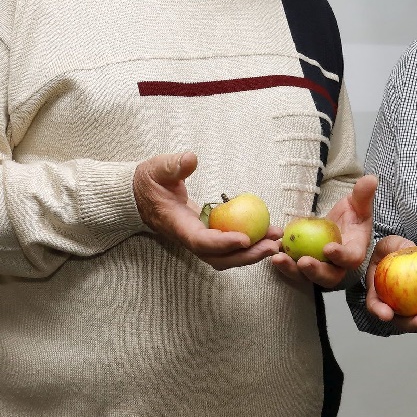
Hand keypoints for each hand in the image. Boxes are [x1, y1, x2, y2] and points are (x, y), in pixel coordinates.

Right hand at [132, 152, 279, 269]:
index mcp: (177, 225)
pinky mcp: (207, 235)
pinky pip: (229, 246)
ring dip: (251, 253)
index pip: (200, 241)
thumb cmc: (149, 181)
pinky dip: (248, 244)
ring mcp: (199, 239)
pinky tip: (267, 233)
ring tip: (275, 241)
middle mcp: (189, 238)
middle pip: (219, 258)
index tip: (245, 238)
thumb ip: (173, 165)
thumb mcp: (157, 169)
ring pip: (226, 256)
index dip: (222, 243)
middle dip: (246, 256)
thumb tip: (192, 159)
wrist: (140, 195)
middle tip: (272, 245)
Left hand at [271, 174, 377, 287]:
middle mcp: (338, 266)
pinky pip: (292, 269)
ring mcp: (319, 269)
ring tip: (278, 258)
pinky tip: (271, 250)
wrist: (340, 226)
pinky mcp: (303, 267)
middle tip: (303, 261)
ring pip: (306, 277)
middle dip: (315, 271)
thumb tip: (371, 178)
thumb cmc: (352, 217)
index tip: (328, 248)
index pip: (351, 259)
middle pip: (328, 277)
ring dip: (291, 270)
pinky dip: (281, 262)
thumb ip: (363, 194)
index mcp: (355, 251)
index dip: (341, 256)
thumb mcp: (359, 204)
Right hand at [362, 235, 416, 332]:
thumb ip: (396, 246)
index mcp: (379, 294)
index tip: (387, 315)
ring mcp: (416, 307)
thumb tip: (407, 248)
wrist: (406, 253)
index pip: (375, 306)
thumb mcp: (390, 243)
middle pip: (406, 321)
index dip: (380, 312)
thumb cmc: (391, 250)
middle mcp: (397, 307)